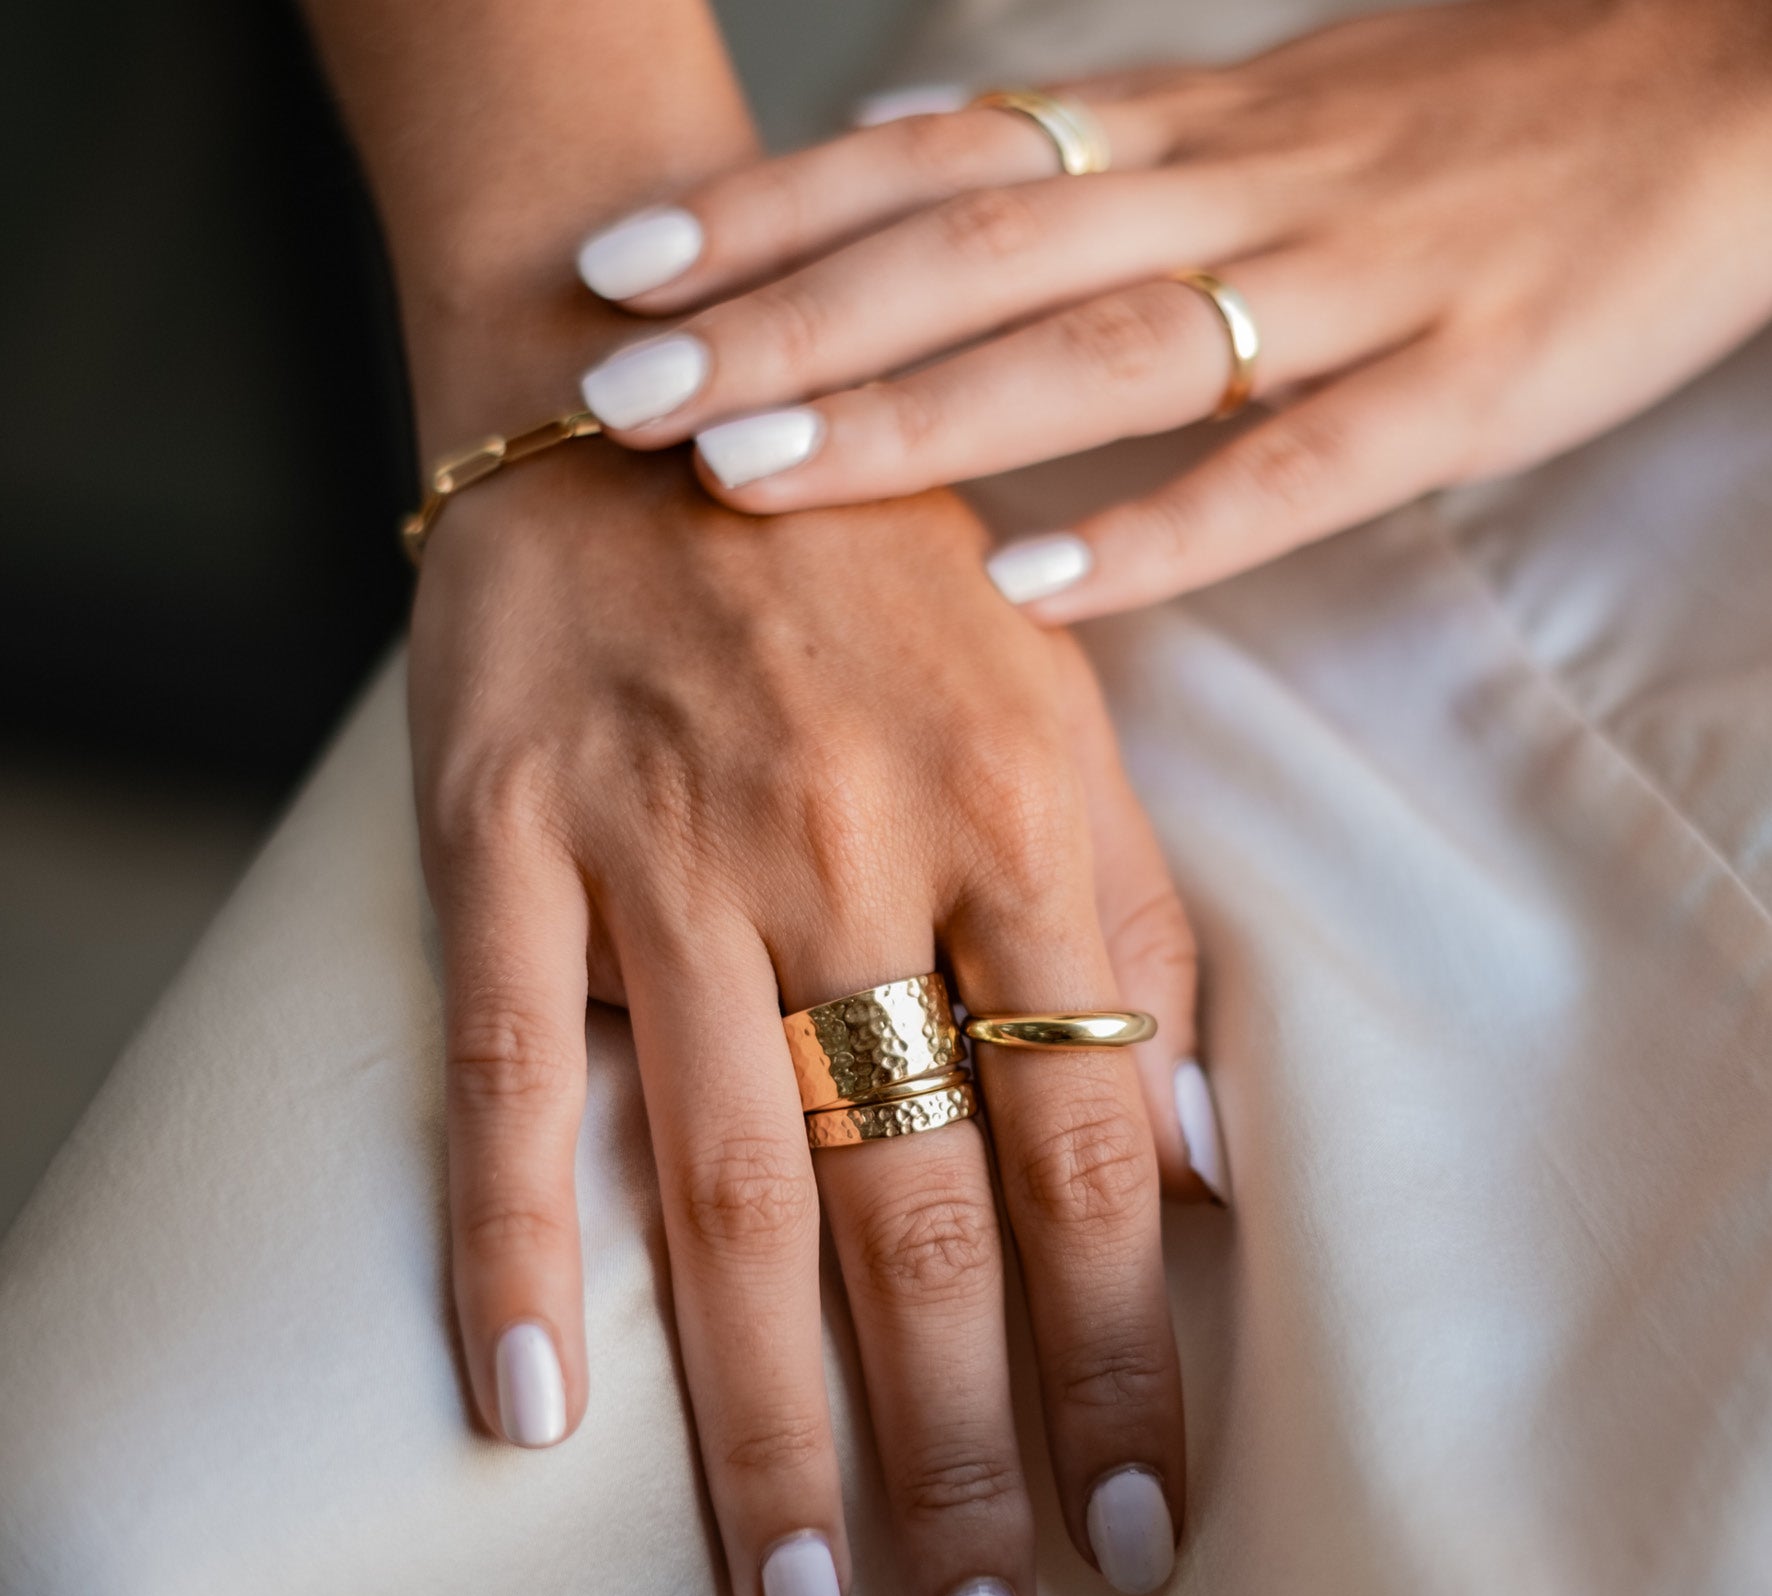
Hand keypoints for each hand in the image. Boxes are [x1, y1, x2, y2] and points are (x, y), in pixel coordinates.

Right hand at [408, 441, 1218, 1595]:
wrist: (657, 401)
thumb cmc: (881, 579)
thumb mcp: (1065, 711)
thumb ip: (1133, 932)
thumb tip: (1205, 1158)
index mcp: (1022, 815)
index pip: (1093, 1147)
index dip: (1124, 1355)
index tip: (1140, 1522)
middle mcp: (850, 845)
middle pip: (916, 1204)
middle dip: (960, 1446)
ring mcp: (664, 848)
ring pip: (723, 1179)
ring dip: (762, 1413)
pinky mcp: (503, 838)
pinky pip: (500, 1065)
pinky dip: (505, 1241)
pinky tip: (522, 1410)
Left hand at [569, 0, 1771, 617]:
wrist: (1736, 74)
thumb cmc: (1482, 109)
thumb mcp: (1267, 104)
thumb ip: (1094, 153)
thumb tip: (909, 171)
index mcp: (1189, 124)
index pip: (937, 157)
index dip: (770, 211)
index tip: (621, 271)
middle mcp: (1240, 186)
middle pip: (973, 247)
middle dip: (783, 321)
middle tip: (619, 392)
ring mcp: (1354, 283)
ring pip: (1099, 344)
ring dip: (918, 415)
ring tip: (753, 477)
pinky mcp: (1469, 382)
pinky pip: (1295, 469)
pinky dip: (1159, 532)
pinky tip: (1031, 590)